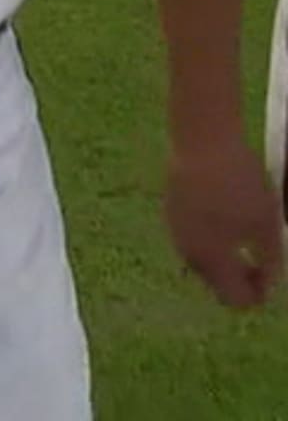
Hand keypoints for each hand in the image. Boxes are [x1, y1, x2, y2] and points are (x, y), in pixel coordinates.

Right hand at [166, 134, 284, 308]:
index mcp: (212, 262)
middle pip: (217, 284)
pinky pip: (193, 239)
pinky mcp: (170, 211)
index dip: (258, 296)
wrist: (202, 143)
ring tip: (246, 234)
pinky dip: (211, 239)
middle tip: (263, 259)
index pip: (235, 300)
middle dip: (241, 278)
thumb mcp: (267, 226)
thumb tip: (270, 283)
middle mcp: (188, 253)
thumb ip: (271, 262)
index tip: (272, 278)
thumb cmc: (240, 186)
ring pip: (204, 261)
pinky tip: (225, 215)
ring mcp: (175, 231)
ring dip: (226, 258)